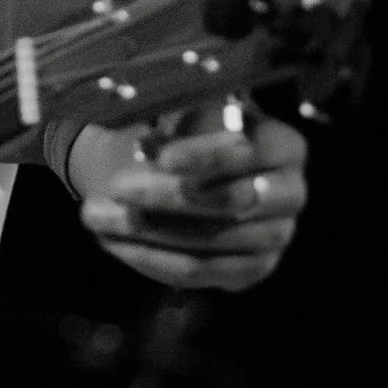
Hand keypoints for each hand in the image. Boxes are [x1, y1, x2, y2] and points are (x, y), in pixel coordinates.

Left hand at [76, 110, 309, 292]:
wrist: (190, 172)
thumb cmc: (191, 134)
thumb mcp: (186, 117)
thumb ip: (174, 124)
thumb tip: (146, 146)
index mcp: (286, 147)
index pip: (251, 153)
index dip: (204, 155)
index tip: (158, 155)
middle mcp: (291, 195)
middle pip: (233, 202)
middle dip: (169, 196)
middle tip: (117, 186)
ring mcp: (275, 238)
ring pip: (209, 242)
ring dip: (147, 230)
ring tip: (96, 214)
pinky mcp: (249, 271)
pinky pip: (197, 271)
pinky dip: (149, 257)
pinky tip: (111, 241)